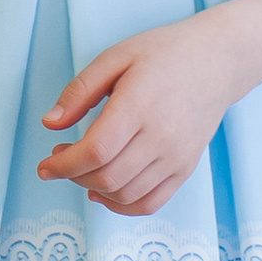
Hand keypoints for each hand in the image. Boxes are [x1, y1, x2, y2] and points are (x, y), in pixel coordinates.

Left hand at [38, 14, 235, 220]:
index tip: (44, 166)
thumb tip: (50, 124)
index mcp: (139, 105)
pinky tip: (104, 193)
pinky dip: (122, 206)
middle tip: (60, 159)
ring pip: (126, 194)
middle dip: (73, 176)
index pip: (95, 151)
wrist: (217, 61)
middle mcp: (161, 136)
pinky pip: (151, 203)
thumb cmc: (164, 54)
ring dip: (94, 190)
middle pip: (107, 177)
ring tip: (81, 170)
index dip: (63, 165)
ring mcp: (177, 156)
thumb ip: (79, 92)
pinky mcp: (186, 168)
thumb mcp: (115, 58)